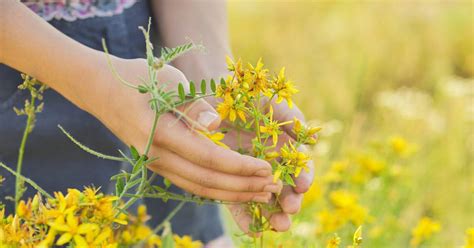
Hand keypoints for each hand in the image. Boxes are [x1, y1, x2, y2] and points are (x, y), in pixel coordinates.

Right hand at [90, 58, 280, 201]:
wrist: (101, 90)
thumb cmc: (139, 79)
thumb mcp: (167, 81)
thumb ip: (193, 105)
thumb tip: (217, 125)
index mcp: (161, 134)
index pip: (209, 159)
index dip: (240, 167)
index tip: (266, 169)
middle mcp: (157, 156)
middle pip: (206, 181)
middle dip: (242, 187)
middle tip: (272, 189)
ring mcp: (155, 164)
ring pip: (198, 188)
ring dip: (232, 194)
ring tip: (260, 195)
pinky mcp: (157, 164)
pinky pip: (190, 183)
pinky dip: (215, 190)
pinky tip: (235, 190)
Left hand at [215, 99, 314, 234]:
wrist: (213, 99)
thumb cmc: (245, 96)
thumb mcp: (268, 101)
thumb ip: (289, 116)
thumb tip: (310, 139)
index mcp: (284, 145)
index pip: (300, 165)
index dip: (304, 176)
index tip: (303, 186)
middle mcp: (271, 163)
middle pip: (286, 188)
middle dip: (290, 201)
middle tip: (290, 210)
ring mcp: (251, 175)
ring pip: (266, 199)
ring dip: (273, 214)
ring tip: (277, 226)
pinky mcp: (231, 183)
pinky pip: (240, 203)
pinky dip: (248, 218)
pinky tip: (254, 230)